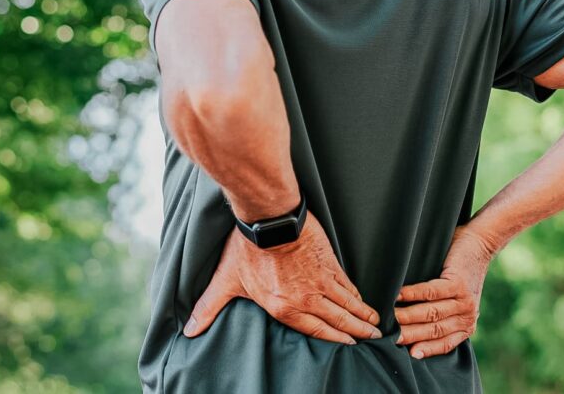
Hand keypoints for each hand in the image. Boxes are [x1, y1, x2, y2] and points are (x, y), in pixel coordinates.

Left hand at [183, 209, 381, 343]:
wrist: (269, 218)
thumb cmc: (246, 248)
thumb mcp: (226, 281)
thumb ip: (209, 307)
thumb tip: (189, 330)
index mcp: (284, 308)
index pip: (316, 330)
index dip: (335, 339)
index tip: (349, 344)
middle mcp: (306, 299)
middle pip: (338, 320)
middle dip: (356, 330)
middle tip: (372, 336)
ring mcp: (320, 280)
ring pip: (347, 303)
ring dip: (362, 314)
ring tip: (374, 322)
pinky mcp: (329, 262)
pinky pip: (347, 284)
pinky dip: (356, 293)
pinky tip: (362, 297)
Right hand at [394, 223, 495, 358]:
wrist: (480, 244)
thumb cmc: (461, 271)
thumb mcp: (457, 300)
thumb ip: (442, 314)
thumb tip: (412, 325)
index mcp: (466, 324)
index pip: (444, 343)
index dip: (426, 349)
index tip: (408, 354)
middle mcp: (467, 316)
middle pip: (434, 330)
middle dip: (411, 336)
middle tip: (390, 339)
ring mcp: (464, 300)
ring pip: (431, 313)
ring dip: (408, 317)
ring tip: (390, 318)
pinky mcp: (458, 283)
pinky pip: (431, 292)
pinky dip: (412, 294)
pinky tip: (398, 295)